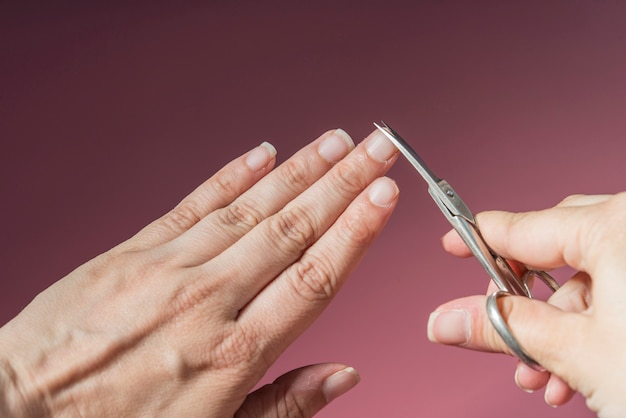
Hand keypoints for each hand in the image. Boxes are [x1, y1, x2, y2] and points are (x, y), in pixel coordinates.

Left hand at [0, 128, 399, 416]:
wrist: (23, 409)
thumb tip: (343, 375)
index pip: (314, 277)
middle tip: (378, 148)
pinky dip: (232, 175)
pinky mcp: (134, 250)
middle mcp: (209, 299)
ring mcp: (170, 268)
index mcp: (235, 352)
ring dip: (299, 170)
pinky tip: (263, 153)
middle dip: (344, 183)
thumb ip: (285, 406)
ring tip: (337, 141)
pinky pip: (194, 203)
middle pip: (291, 230)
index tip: (385, 196)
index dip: (355, 231)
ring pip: (250, 208)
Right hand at [427, 193, 625, 416]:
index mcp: (616, 226)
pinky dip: (598, 328)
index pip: (522, 225)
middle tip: (505, 331)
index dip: (478, 239)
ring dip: (562, 330)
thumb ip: (503, 326)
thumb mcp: (574, 351)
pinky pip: (622, 288)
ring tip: (547, 377)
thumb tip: (446, 319)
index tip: (453, 244)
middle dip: (528, 304)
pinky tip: (581, 377)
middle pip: (557, 250)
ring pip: (592, 277)